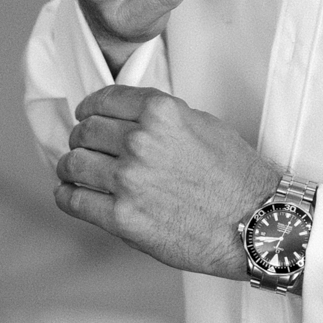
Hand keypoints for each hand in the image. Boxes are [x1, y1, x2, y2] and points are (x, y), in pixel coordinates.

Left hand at [54, 85, 280, 280]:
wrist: (256, 223)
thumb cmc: (237, 176)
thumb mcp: (203, 125)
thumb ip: (161, 118)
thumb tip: (128, 118)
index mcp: (161, 112)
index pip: (104, 100)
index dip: (90, 109)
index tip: (86, 116)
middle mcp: (140, 141)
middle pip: (85, 131)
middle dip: (81, 138)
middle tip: (84, 148)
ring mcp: (128, 180)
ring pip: (73, 163)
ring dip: (71, 167)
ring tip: (77, 174)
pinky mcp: (122, 218)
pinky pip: (73, 200)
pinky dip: (67, 196)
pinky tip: (72, 195)